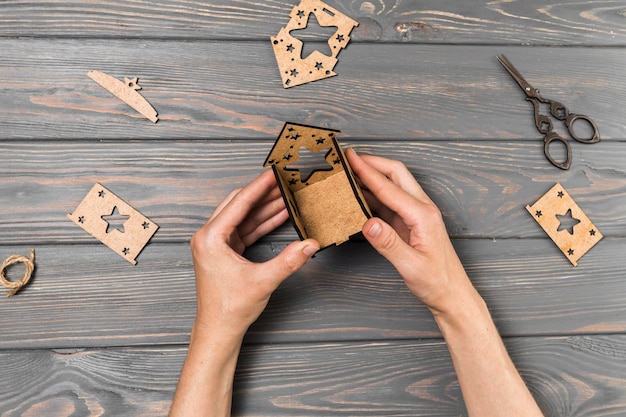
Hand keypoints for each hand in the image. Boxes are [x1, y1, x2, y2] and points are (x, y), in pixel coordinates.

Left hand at [190, 169, 319, 337]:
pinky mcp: (223, 250)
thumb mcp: (263, 282)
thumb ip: (289, 261)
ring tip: (287, 195)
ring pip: (243, 216)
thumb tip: (310, 245)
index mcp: (211, 239)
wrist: (218, 329)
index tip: (274, 172)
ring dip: (264, 207)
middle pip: (239, 204)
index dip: (260, 186)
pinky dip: (261, 222)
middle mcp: (208, 237)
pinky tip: (279, 215)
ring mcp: (215, 243)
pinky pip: (244, 229)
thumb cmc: (230, 309)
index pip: (239, 203)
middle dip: (263, 192)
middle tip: (283, 180)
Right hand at [345, 149, 471, 315]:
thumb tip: (368, 222)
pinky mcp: (411, 223)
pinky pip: (390, 201)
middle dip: (372, 162)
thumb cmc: (437, 282)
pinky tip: (359, 195)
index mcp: (423, 215)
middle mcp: (422, 209)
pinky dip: (373, 194)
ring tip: (350, 172)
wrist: (452, 295)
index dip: (366, 171)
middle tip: (348, 157)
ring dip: (372, 176)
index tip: (349, 158)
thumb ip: (388, 243)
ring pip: (393, 185)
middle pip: (395, 174)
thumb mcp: (411, 266)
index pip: (388, 187)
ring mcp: (417, 214)